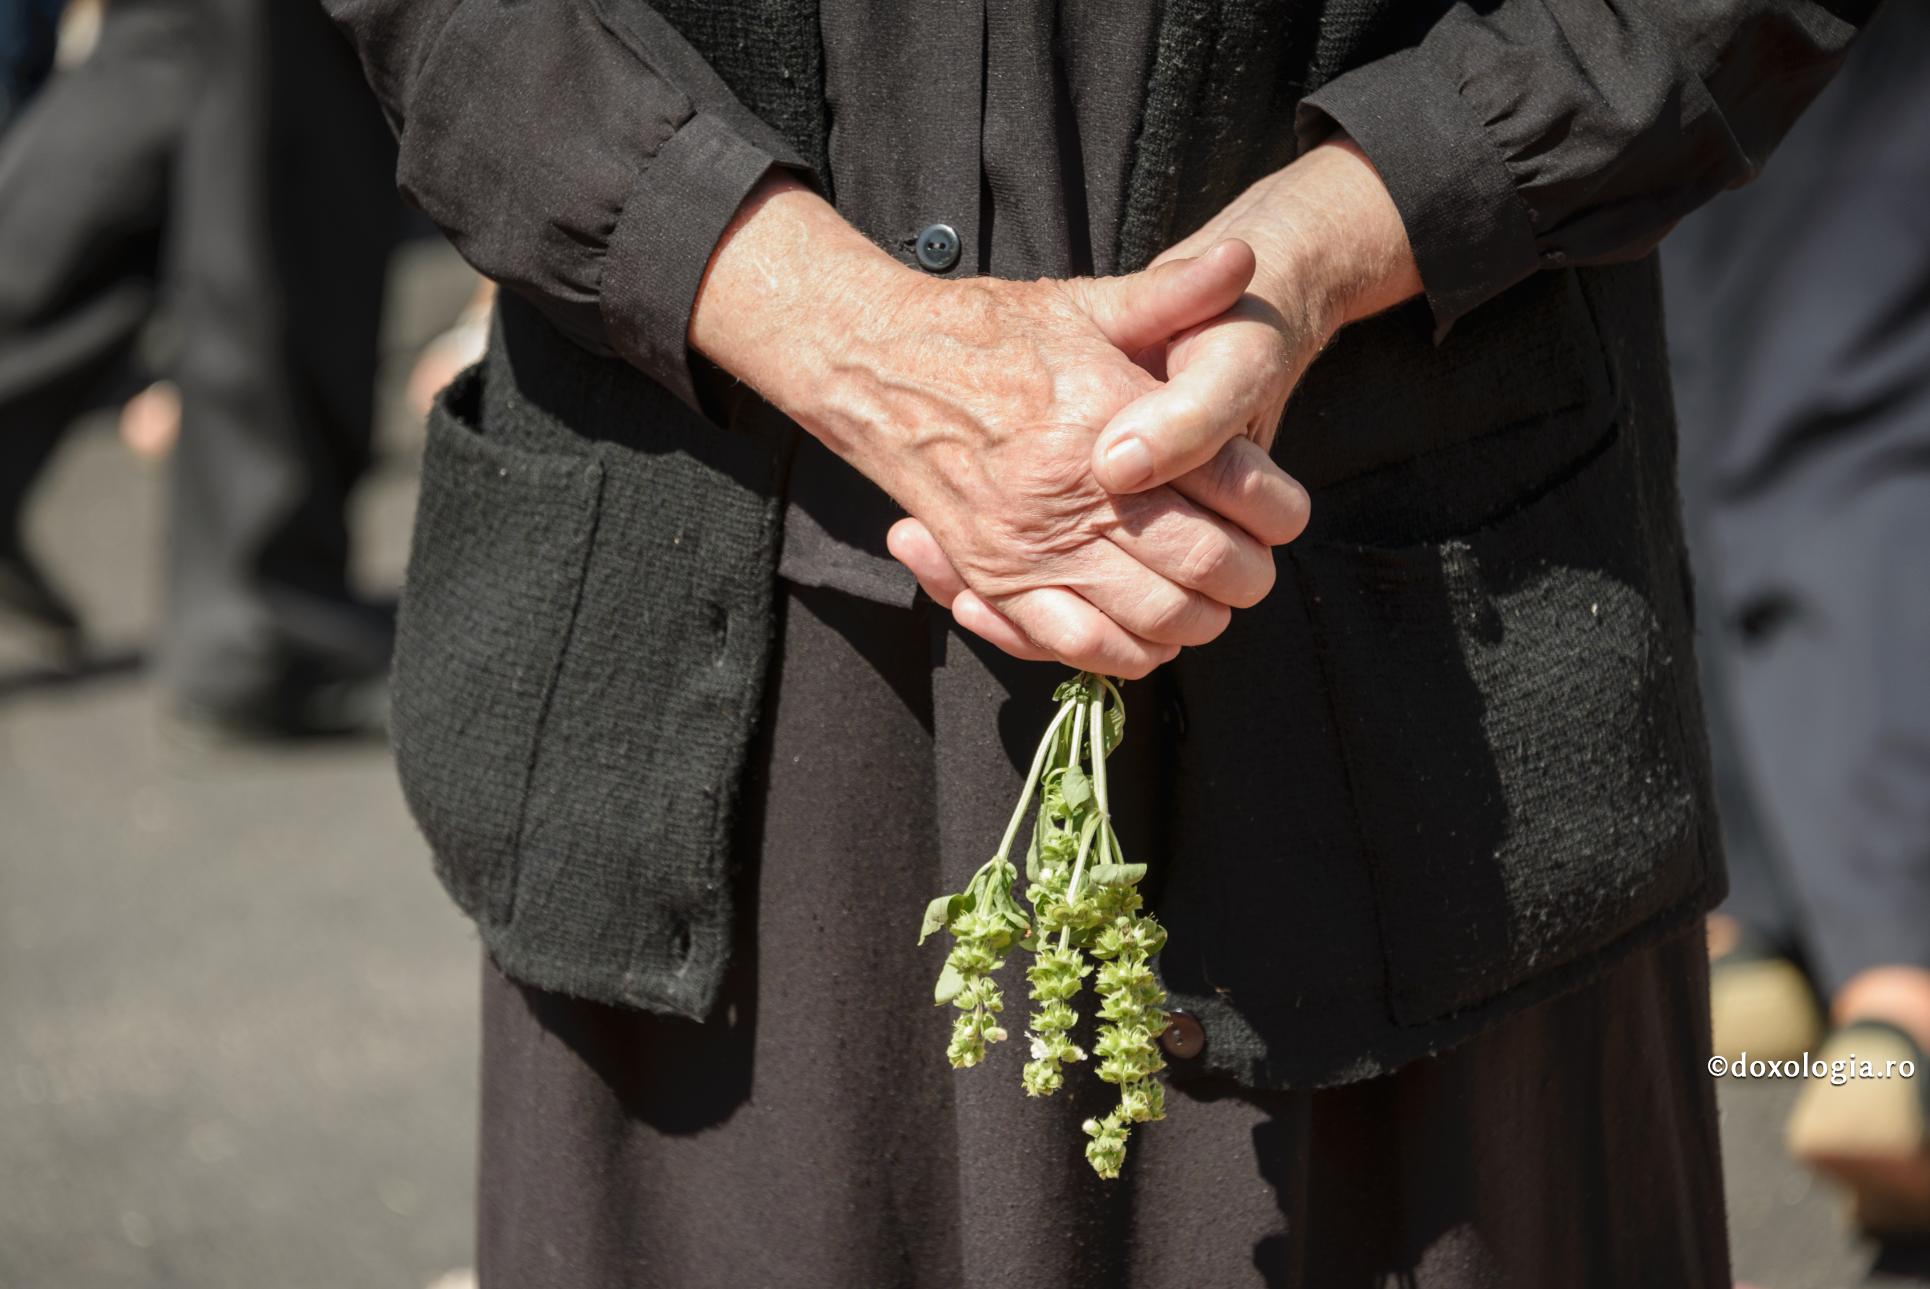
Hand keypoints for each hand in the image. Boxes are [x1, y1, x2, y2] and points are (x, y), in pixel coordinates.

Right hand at [889, 138, 1421, 655]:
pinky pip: (1081, 646)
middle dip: (1248, 574)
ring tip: (1208, 599)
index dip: (1277, 509)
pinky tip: (1149, 635)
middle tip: (1254, 565)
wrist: (881, 369)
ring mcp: (1032, 544)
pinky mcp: (996, 579)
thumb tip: (1241, 261)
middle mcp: (1074, 491)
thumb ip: (1171, 294)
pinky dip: (1130, 653)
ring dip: (1198, 620)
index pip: (1233, 484)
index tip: (1282, 513)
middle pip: (1206, 564)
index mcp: (1109, 418)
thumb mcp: (1085, 305)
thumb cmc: (992, 335)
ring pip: (1155, 617)